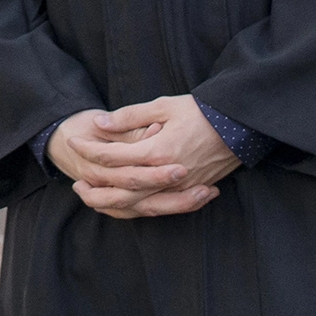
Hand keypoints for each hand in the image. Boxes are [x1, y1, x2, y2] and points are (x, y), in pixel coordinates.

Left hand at [49, 95, 237, 219]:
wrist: (240, 126)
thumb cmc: (201, 111)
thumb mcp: (163, 105)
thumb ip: (129, 117)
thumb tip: (100, 123)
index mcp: (157, 151)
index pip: (113, 156)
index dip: (90, 149)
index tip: (74, 141)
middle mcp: (166, 175)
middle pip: (120, 190)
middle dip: (94, 186)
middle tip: (75, 180)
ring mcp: (178, 188)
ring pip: (136, 206)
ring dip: (110, 204)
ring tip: (90, 196)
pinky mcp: (188, 193)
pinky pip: (156, 210)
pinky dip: (134, 210)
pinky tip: (120, 204)